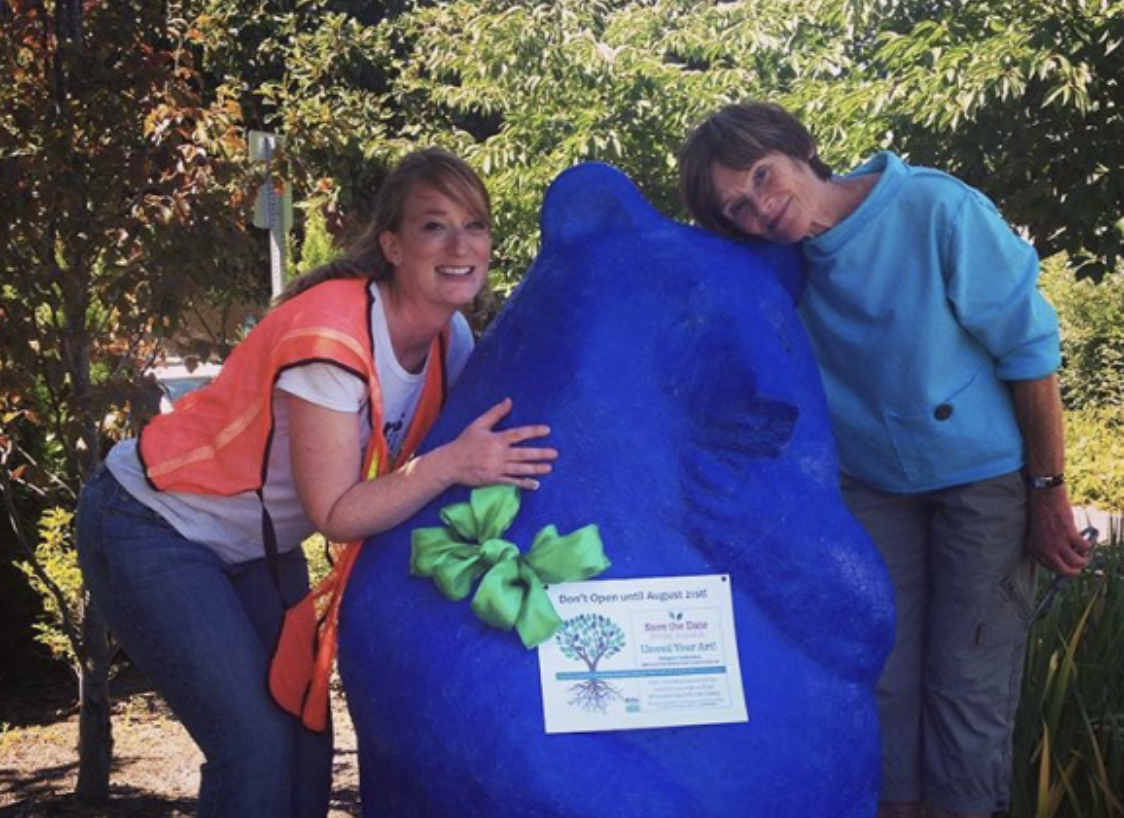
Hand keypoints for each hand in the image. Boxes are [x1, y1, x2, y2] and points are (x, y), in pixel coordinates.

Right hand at [436, 398, 557, 489]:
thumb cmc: (465, 442)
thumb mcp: (478, 424)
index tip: (547, 430)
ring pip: (520, 469)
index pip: (519, 434)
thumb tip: (509, 401)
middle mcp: (498, 454)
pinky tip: (535, 484)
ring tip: (549, 468)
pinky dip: (524, 484)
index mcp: (496, 439)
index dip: (534, 431)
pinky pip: (511, 482)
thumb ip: (495, 413)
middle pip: (523, 453)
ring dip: (535, 469)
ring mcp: (496, 468)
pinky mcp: (493, 480)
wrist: (450, 463)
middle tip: (555, 454)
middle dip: (540, 453)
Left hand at [1027, 485, 1090, 577]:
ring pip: (1077, 562)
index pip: (1050, 568)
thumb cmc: (1040, 513)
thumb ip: (1043, 546)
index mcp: (1035, 549)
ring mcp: (1058, 543)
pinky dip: (1087, 546)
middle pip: (1064, 570)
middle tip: (1078, 569)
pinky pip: (1084, 548)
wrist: (1043, 497)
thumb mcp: (1035, 533)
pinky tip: (1085, 542)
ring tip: (1084, 556)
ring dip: (1084, 561)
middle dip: (1073, 572)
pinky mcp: (1070, 534)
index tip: (1066, 567)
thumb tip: (1057, 558)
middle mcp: (1046, 549)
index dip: (1061, 569)